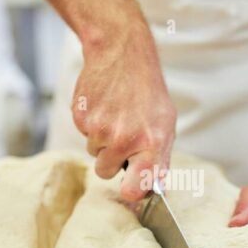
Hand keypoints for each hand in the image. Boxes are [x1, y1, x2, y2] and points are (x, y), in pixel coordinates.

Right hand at [72, 26, 175, 200]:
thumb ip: (159, 158)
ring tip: (115, 115)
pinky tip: (103, 106)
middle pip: (106, 172)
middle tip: (121, 138)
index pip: (135, 188)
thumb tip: (154, 190)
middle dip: (111, 162)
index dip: (130, 193)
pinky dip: (91, 124)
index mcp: (152, 143)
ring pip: (94, 153)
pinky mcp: (81, 118)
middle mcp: (125, 139)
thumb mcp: (166, 123)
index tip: (129, 189)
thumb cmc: (147, 92)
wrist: (121, 54)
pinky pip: (84, 135)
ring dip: (102, 140)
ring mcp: (100, 129)